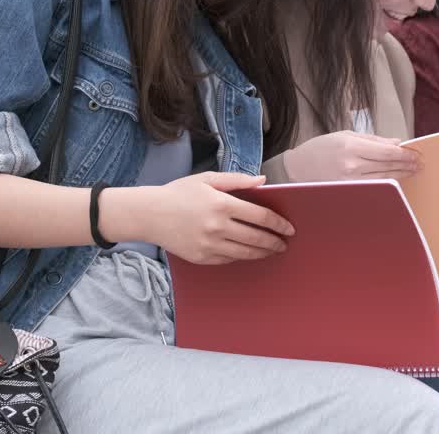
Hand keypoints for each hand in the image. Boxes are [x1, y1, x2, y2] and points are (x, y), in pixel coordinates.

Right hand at [102, 172, 294, 264]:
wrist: (150, 214)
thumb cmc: (179, 193)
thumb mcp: (207, 179)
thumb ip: (237, 180)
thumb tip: (262, 181)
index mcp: (222, 204)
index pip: (261, 217)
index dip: (279, 224)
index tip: (289, 228)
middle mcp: (218, 227)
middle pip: (257, 238)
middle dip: (275, 242)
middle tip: (284, 243)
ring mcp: (210, 245)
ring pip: (245, 253)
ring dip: (263, 253)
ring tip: (272, 251)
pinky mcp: (202, 258)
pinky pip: (228, 259)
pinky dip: (241, 256)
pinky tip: (248, 253)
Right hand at [282, 130, 420, 181]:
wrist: (299, 168)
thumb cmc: (321, 148)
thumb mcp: (345, 136)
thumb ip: (372, 140)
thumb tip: (395, 142)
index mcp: (351, 147)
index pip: (386, 151)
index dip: (403, 154)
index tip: (414, 153)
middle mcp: (352, 166)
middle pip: (387, 166)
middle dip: (406, 164)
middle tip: (419, 163)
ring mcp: (351, 181)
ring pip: (384, 177)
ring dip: (401, 174)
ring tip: (413, 170)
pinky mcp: (349, 191)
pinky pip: (374, 186)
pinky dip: (387, 182)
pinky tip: (397, 179)